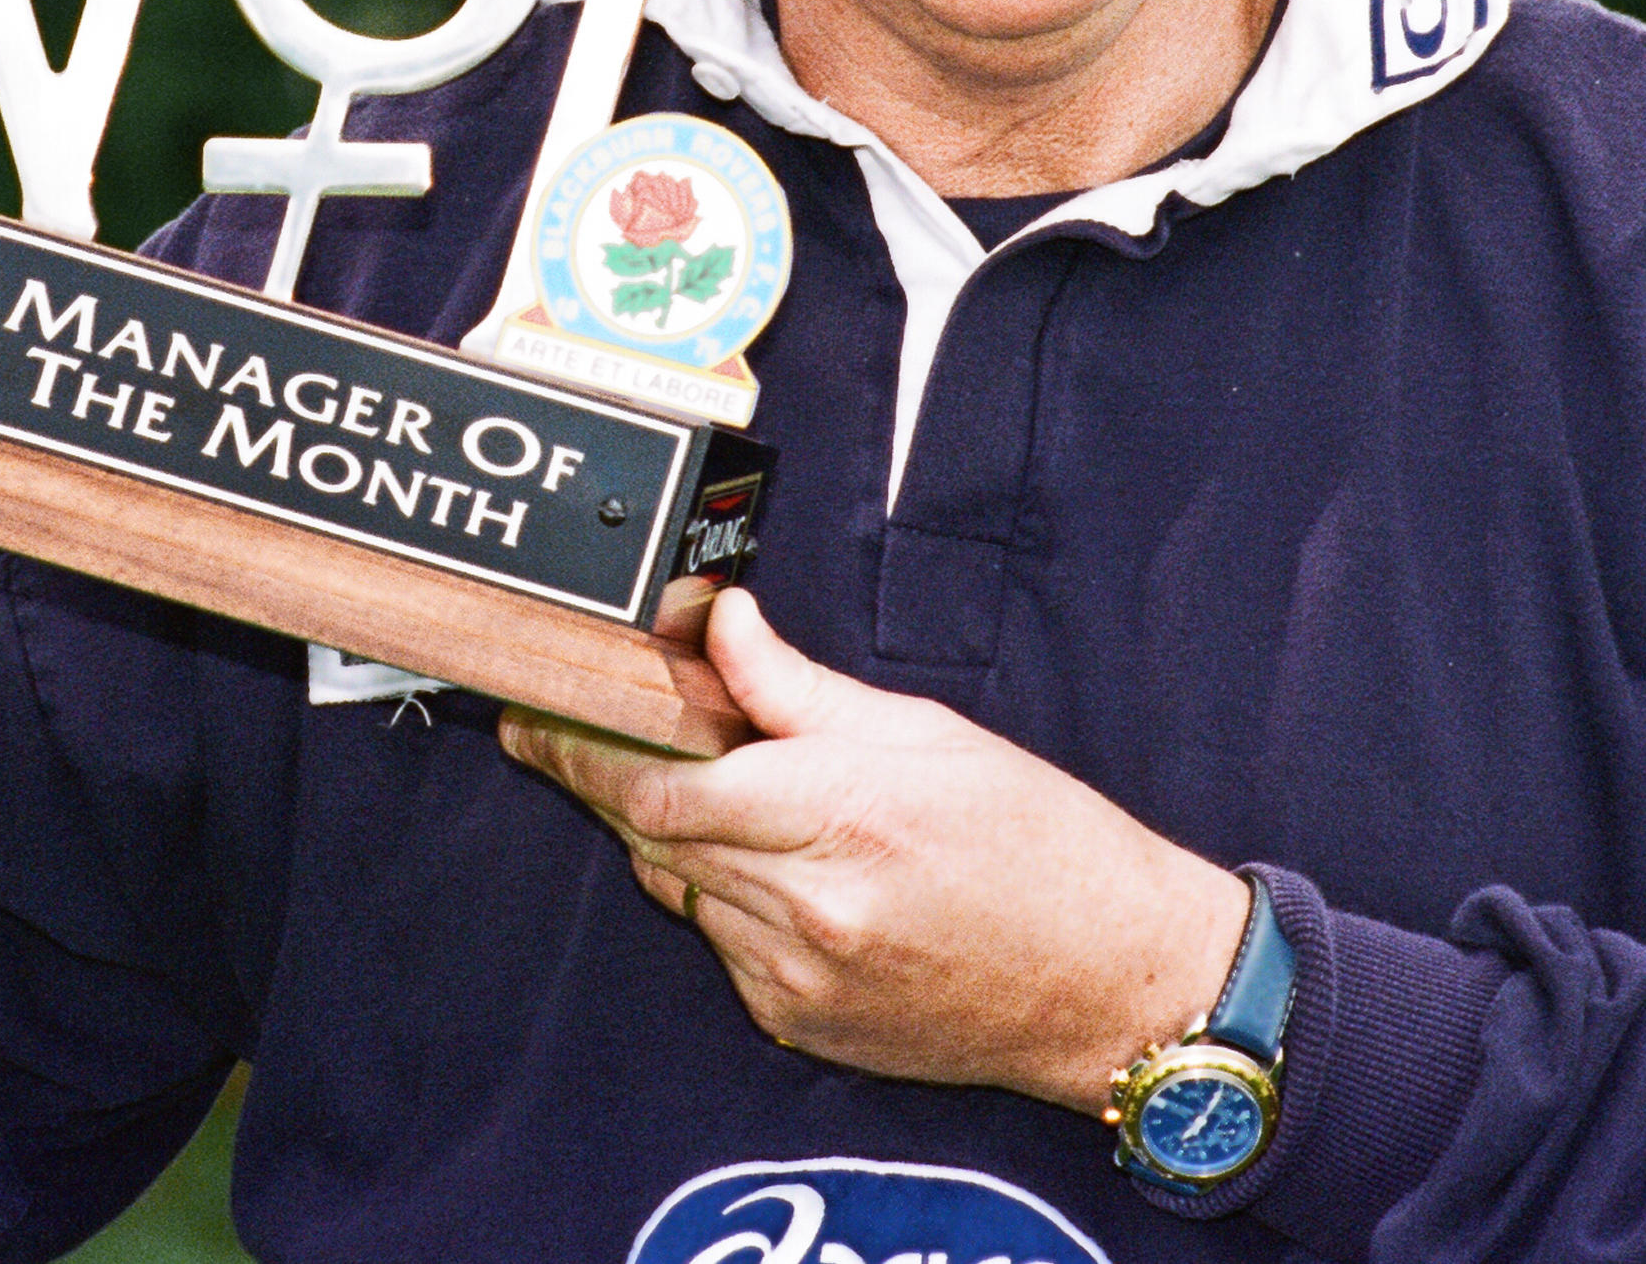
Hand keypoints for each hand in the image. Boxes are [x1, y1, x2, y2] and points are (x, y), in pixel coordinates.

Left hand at [499, 587, 1246, 1110]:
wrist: (1111, 980)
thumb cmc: (1039, 845)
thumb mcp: (922, 734)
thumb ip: (796, 686)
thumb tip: (715, 623)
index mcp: (839, 813)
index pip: (661, 783)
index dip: (582, 747)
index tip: (534, 713)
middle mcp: (806, 905)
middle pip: (651, 833)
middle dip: (605, 779)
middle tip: (566, 729)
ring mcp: (797, 975)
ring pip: (680, 887)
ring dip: (672, 835)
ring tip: (711, 789)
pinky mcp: (798, 1022)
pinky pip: (721, 943)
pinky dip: (722, 897)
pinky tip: (773, 867)